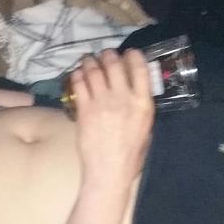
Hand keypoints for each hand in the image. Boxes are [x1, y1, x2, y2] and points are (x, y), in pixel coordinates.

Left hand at [71, 49, 153, 187]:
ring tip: (89, 62)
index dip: (132, 55)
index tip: (128, 53)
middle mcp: (123, 98)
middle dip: (108, 55)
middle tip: (104, 56)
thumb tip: (131, 91)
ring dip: (90, 61)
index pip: (139, 68)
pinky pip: (78, 83)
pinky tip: (79, 76)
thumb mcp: (146, 127)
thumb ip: (139, 106)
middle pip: (113, 63)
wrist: (110, 170)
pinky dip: (78, 75)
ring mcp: (101, 102)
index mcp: (143, 104)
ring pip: (93, 69)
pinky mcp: (84, 108)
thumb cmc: (132, 154)